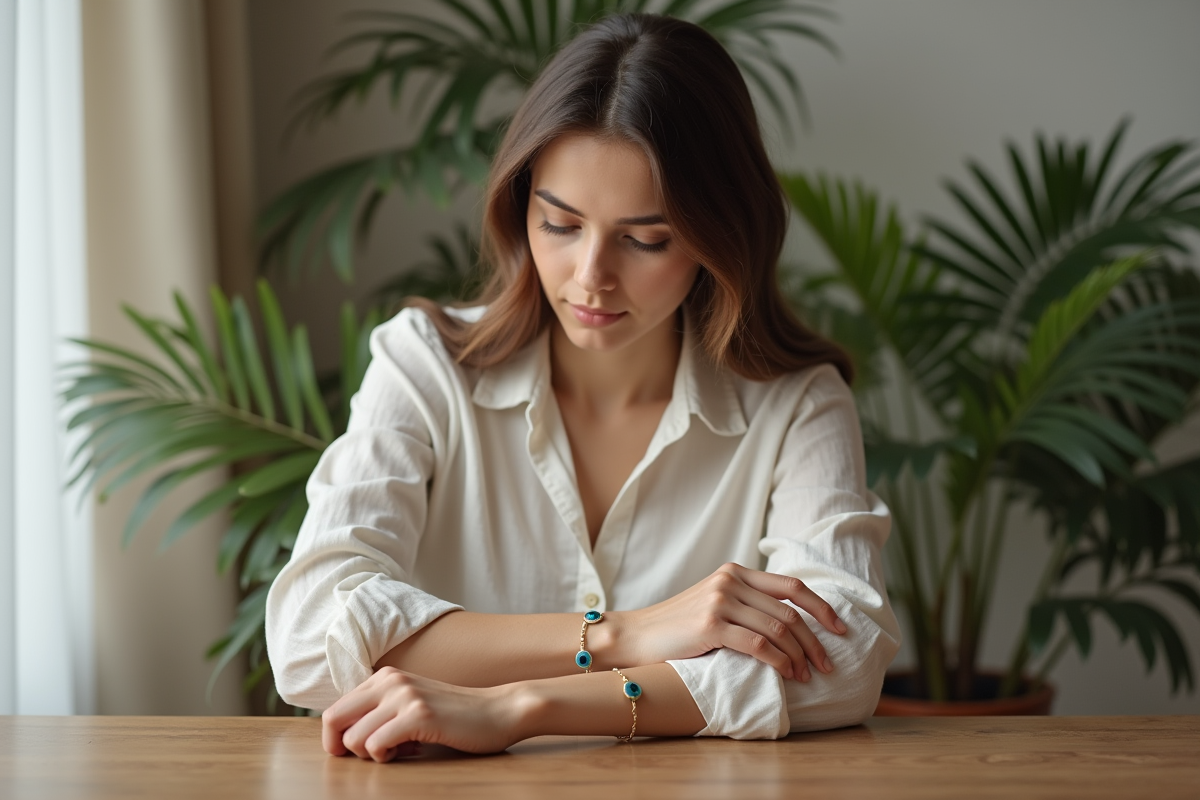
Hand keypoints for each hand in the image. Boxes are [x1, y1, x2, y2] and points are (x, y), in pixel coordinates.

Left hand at [322, 667, 525, 760]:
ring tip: (398, 752)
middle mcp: (390, 681)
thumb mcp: (412, 705)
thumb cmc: (455, 716)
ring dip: (370, 755)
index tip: (361, 751)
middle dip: (342, 749)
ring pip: (354, 738)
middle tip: (371, 757)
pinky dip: (386, 757)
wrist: (499, 710)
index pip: (335, 710)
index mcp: (384, 677)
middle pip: (333, 720)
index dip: (337, 739)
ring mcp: (404, 696)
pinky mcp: (419, 715)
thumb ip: (381, 712)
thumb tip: (346, 737)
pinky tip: (409, 752)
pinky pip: (376, 745)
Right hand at [611, 563, 846, 681]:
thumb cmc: (676, 627)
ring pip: (778, 629)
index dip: (821, 607)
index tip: (839, 629)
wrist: (634, 635)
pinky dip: (780, 662)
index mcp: (735, 571)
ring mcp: (720, 600)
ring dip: (799, 656)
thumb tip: (790, 626)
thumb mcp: (713, 603)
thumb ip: (745, 603)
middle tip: (826, 664)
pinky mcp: (711, 624)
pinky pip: (759, 645)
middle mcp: (730, 580)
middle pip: (790, 611)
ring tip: (807, 675)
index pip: (791, 585)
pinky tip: (787, 674)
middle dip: (814, 640)